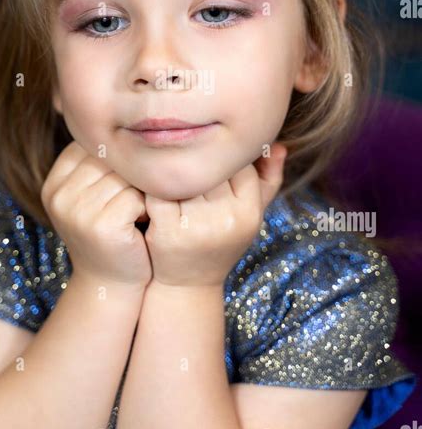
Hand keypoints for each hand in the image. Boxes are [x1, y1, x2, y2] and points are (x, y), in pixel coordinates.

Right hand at [41, 140, 151, 288]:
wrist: (111, 283)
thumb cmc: (109, 232)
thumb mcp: (91, 196)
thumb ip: (95, 163)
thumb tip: (122, 118)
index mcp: (53, 183)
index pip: (90, 146)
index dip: (115, 160)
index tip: (121, 183)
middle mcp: (59, 196)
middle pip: (108, 159)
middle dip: (129, 175)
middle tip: (136, 197)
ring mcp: (78, 211)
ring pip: (124, 177)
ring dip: (140, 191)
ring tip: (138, 210)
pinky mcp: (102, 226)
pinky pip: (134, 197)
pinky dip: (145, 208)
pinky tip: (141, 223)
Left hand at [142, 142, 286, 286]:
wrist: (189, 283)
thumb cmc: (223, 240)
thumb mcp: (251, 213)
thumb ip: (269, 179)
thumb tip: (277, 145)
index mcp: (249, 212)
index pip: (237, 165)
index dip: (223, 160)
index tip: (212, 163)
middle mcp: (227, 218)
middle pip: (210, 170)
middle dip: (198, 164)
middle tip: (187, 161)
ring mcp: (197, 225)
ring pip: (184, 177)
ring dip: (175, 172)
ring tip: (169, 170)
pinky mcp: (168, 230)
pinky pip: (158, 192)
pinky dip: (152, 186)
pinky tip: (151, 186)